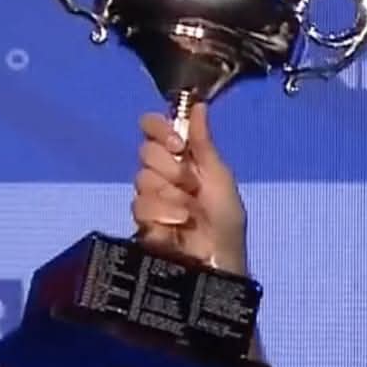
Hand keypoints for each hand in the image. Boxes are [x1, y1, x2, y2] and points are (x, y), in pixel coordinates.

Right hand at [131, 102, 246, 271]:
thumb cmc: (226, 222)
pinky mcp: (142, 222)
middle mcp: (162, 175)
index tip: (178, 141)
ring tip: (190, 212)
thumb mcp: (220, 179)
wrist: (220, 261)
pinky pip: (141, 205)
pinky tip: (180, 224)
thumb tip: (199, 105)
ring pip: (142, 178)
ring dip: (172, 195)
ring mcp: (150, 199)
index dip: (159, 128)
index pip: (154, 129)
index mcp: (183, 159)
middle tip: (191, 185)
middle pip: (147, 151)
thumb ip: (205, 143)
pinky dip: (164, 214)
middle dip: (172, 167)